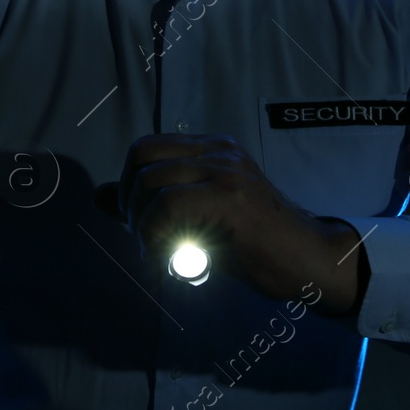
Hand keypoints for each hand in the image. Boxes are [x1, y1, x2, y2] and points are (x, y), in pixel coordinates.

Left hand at [93, 133, 367, 314]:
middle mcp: (219, 151)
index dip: (129, 187)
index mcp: (213, 149)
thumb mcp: (196, 220)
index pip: (145, 148)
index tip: (141, 225)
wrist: (310, 261)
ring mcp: (227, 171)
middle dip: (130, 205)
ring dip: (144, 227)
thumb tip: (99, 196)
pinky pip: (169, 207)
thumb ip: (151, 205)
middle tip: (149, 242)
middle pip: (141, 159)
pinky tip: (174, 260)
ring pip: (151, 183)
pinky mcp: (232, 198)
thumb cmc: (255, 247)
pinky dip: (158, 237)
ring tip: (164, 254)